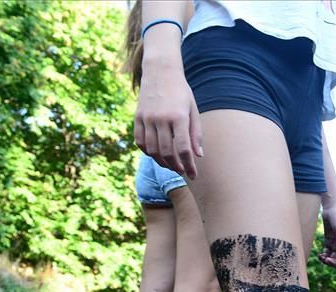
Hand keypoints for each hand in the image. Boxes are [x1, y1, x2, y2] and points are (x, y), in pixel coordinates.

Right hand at [134, 59, 202, 178]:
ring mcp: (147, 118)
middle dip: (175, 166)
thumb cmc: (181, 92)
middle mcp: (161, 119)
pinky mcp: (137, 117)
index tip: (193, 176)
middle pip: (167, 152)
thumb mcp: (193, 110)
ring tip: (171, 165)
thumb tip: (198, 155)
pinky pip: (140, 141)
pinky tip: (156, 154)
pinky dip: (148, 152)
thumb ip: (195, 134)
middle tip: (182, 171)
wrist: (160, 72)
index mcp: (178, 117)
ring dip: (162, 161)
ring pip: (152, 150)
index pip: (183, 149)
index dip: (189, 165)